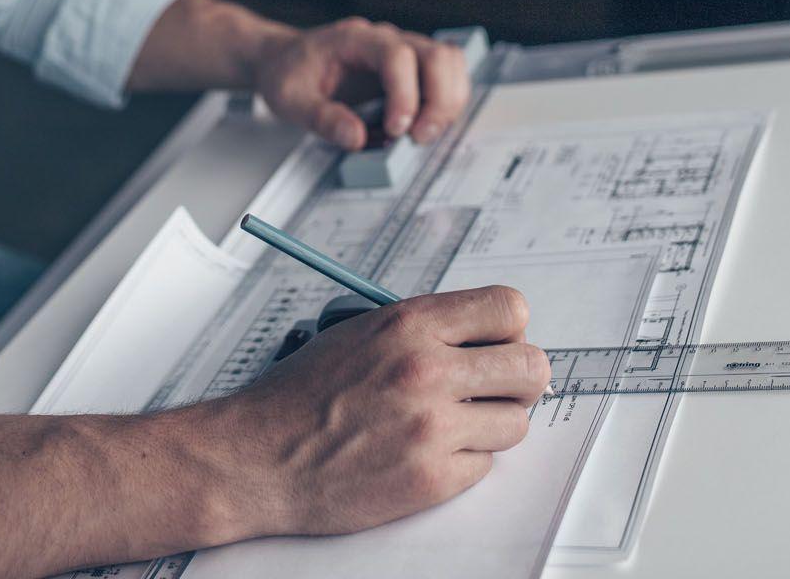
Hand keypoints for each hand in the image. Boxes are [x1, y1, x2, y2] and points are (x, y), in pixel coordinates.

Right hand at [211, 285, 549, 536]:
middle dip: (519, 379)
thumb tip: (488, 335)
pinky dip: (462, 463)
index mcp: (409, 323)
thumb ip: (424, 328)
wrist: (257, 458)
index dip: (511, 329)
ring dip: (491, 425)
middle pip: (532, 366)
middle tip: (495, 389)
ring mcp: (432, 428)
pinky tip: (424, 454)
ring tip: (451, 426)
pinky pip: (485, 466)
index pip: (509, 309)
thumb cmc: (301, 395)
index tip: (500, 343)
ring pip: (516, 422)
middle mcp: (426, 370)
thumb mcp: (359, 332)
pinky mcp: (431, 479)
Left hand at [253, 17, 470, 149]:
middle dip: (438, 101)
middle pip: (436, 55)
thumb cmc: (288, 74)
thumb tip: (358, 139)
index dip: (404, 94)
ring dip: (448, 101)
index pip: (396, 56)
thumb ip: (322, 118)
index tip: (396, 130)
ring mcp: (403, 50)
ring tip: (424, 134)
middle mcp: (385, 39)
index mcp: (354, 39)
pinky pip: (445, 75)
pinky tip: (425, 125)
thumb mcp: (290, 100)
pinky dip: (446, 101)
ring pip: (449, 62)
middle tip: (419, 138)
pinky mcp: (411, 69)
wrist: (285, 59)